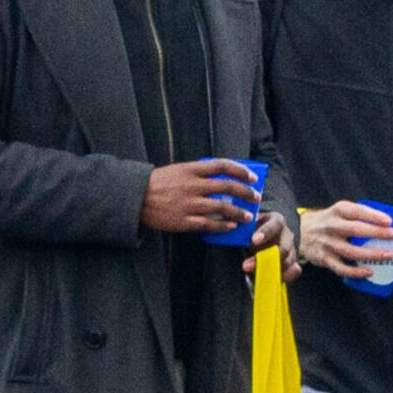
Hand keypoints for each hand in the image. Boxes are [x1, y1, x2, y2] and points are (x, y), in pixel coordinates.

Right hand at [140, 158, 259, 235]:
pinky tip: (231, 226)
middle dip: (245, 193)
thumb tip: (222, 177)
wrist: (136, 198)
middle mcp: (192, 185)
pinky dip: (223, 226)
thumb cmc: (158, 183)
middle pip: (227, 187)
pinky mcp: (184, 221)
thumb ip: (198, 173)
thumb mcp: (178, 170)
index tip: (252, 177)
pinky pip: (209, 224)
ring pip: (222, 208)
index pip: (222, 166)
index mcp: (191, 169)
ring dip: (238, 212)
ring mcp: (189, 204)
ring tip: (248, 216)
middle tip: (255, 197)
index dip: (240, 171)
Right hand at [296, 199, 392, 278]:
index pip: (357, 211)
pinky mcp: (324, 259)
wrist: (300, 231)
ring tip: (389, 255)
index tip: (389, 221)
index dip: (373, 216)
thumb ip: (358, 216)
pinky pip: (341, 268)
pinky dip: (356, 272)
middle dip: (377, 233)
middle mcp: (331, 226)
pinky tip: (369, 272)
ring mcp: (327, 244)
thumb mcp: (339, 212)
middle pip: (356, 230)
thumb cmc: (329, 222)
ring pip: (351, 251)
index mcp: (338, 211)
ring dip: (371, 254)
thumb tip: (388, 225)